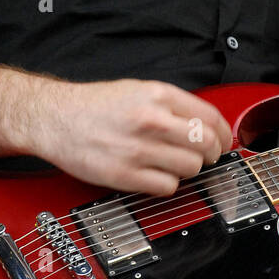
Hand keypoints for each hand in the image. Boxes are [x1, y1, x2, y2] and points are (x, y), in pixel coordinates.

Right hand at [40, 78, 231, 195]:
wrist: (56, 119)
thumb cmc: (95, 106)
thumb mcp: (138, 90)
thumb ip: (172, 105)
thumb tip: (205, 124)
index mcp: (158, 95)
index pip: (210, 117)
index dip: (223, 134)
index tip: (222, 141)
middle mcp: (152, 120)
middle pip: (206, 144)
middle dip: (210, 154)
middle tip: (203, 157)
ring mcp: (139, 148)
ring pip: (191, 168)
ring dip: (187, 169)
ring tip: (172, 164)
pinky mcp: (126, 175)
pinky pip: (167, 187)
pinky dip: (166, 185)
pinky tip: (154, 175)